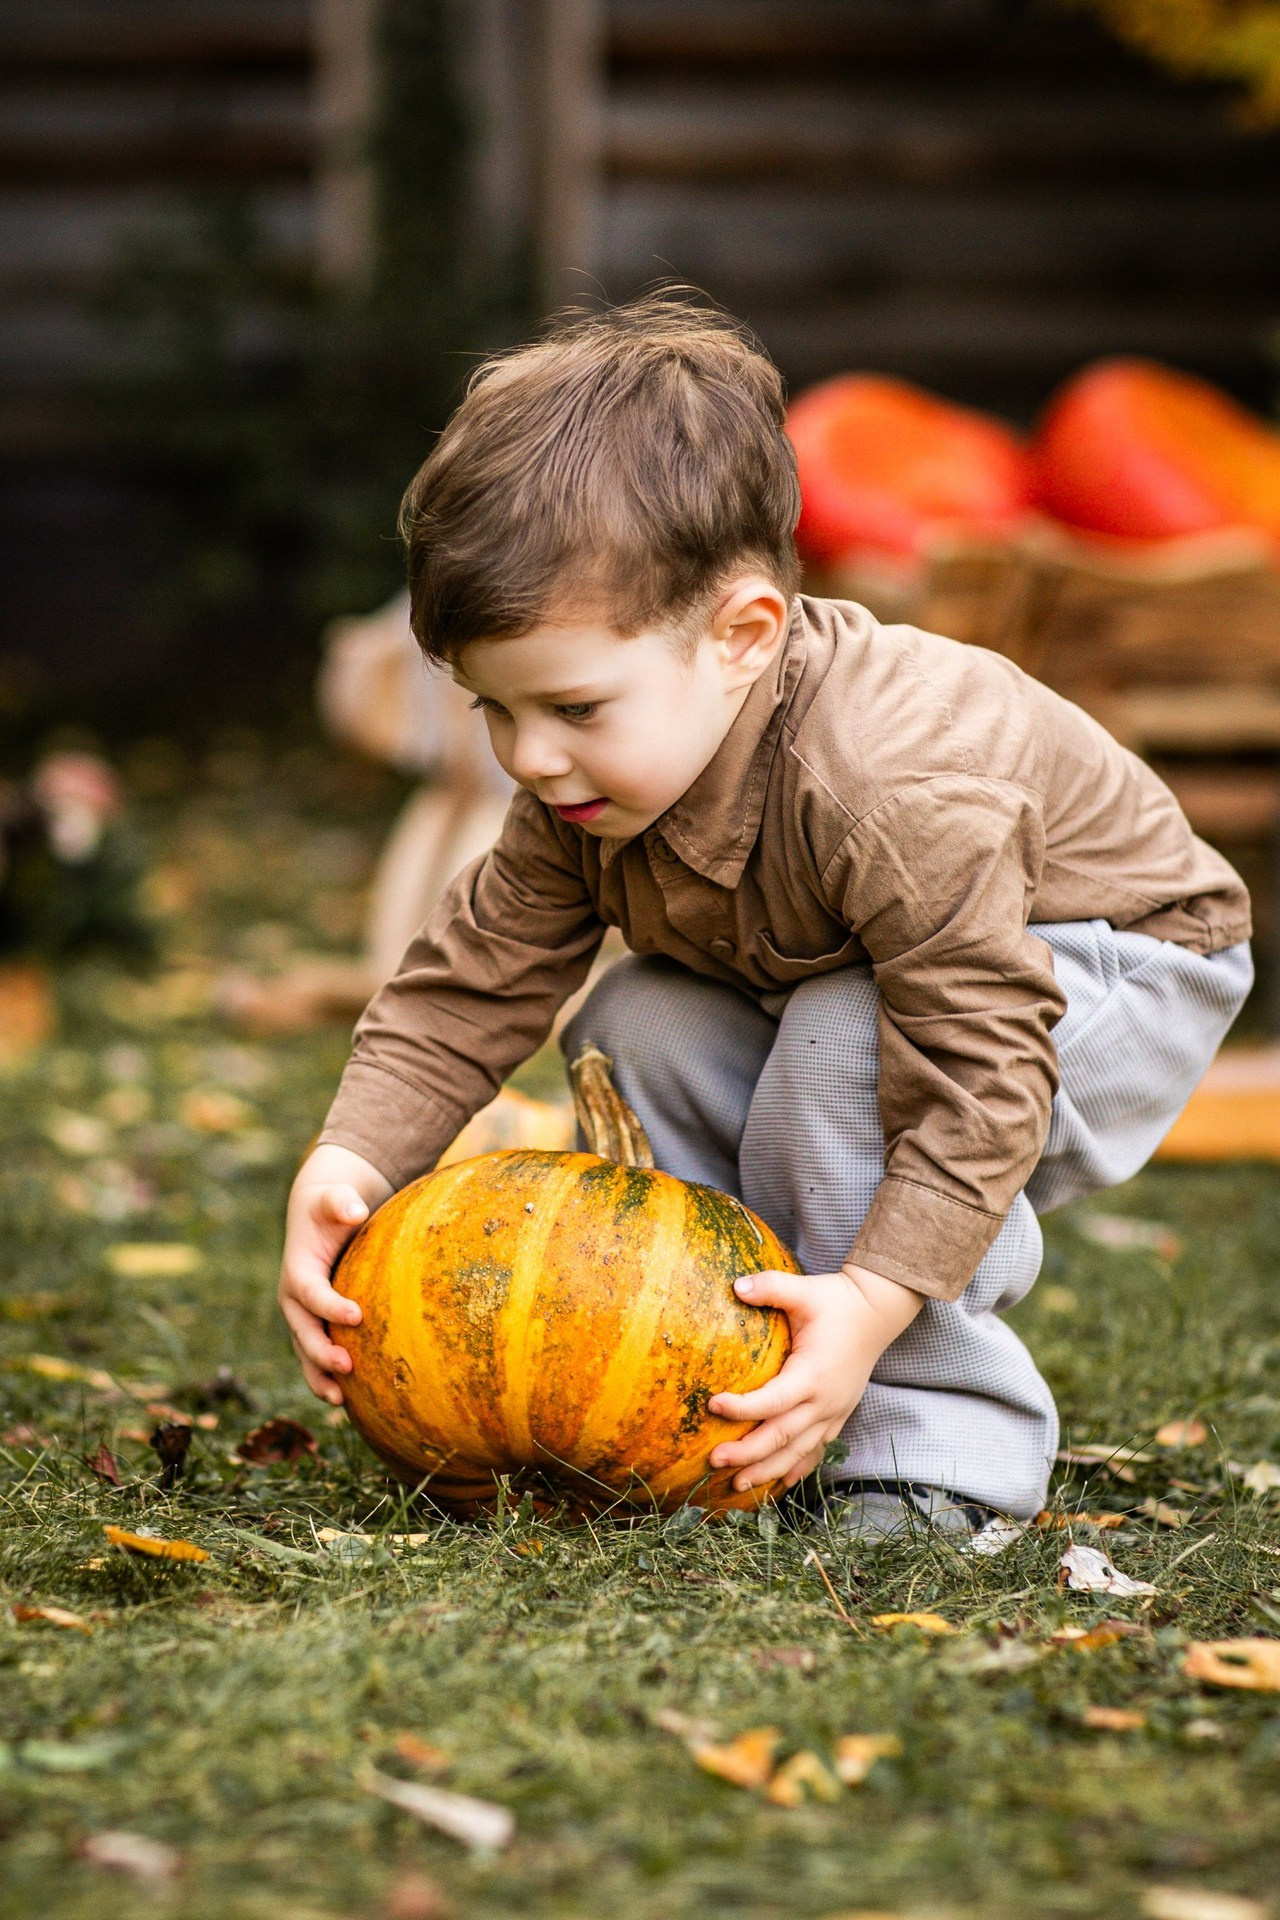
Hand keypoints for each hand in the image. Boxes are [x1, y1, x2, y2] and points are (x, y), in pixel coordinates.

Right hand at [278, 1145, 392, 1404]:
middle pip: (304, 1332)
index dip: (331, 1306)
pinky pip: (316, 1358)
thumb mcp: (333, 1198)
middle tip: (348, 1366)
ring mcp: (302, 1317)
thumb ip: (341, 1201)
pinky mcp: (314, 1327)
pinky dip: (327, 1378)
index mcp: (298, 1271)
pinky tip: (348, 1401)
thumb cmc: (331, 1207)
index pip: (312, 1293)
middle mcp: (294, 1300)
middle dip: (322, 1352)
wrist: (317, 1218)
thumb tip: (355, 1209)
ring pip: (306, 1353)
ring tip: (339, 1401)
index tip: (357, 1315)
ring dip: (320, 1377)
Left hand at [707, 1262, 923, 1491]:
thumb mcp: (804, 1289)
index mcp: (813, 1373)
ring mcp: (834, 1412)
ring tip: (736, 1486)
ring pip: (798, 1451)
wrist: (877, 1312)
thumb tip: (736, 1286)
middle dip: (748, 1453)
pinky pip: (816, 1450)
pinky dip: (796, 1468)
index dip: (744, 1408)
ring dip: (767, 1470)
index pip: (774, 1400)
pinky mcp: (838, 1415)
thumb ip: (771, 1286)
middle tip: (714, 1460)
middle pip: (782, 1436)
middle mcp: (825, 1400)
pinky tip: (779, 1483)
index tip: (713, 1405)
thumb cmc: (837, 1300)